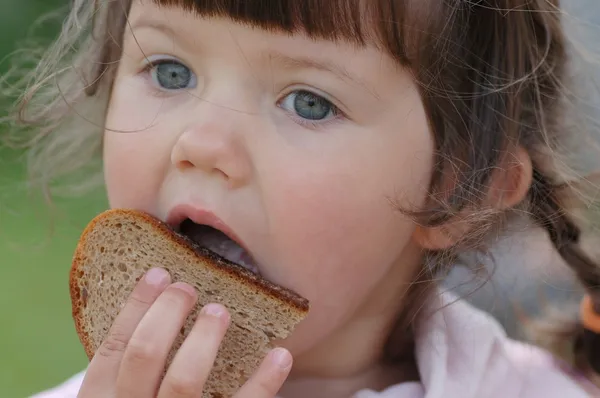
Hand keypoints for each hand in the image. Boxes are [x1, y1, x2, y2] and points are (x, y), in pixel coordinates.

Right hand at [78, 267, 292, 396]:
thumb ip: (131, 377)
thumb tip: (160, 313)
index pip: (112, 349)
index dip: (136, 306)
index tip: (159, 273)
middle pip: (144, 357)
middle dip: (167, 314)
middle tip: (188, 288)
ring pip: (183, 383)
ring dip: (204, 340)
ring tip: (220, 311)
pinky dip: (262, 383)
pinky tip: (281, 355)